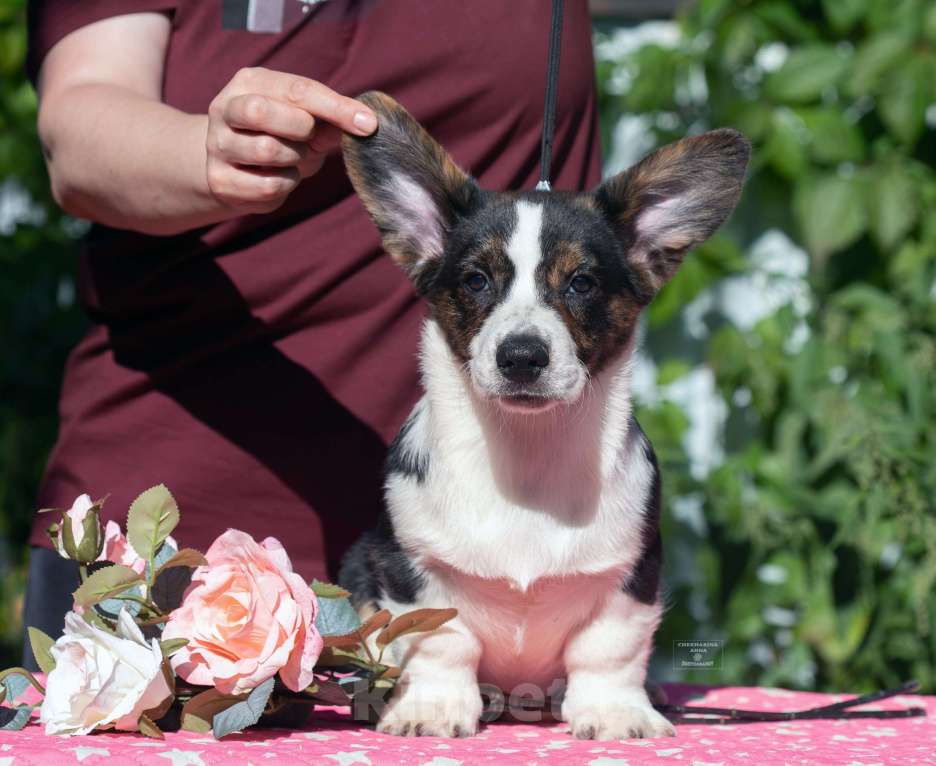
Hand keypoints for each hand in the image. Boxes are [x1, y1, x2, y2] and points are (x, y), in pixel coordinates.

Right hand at [205, 67, 376, 213]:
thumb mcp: (304, 119)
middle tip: (309, 139)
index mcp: (250, 83)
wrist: (232, 165)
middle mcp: (225, 109)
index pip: (296, 90)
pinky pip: (267, 186)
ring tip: (294, 158)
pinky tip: (281, 177)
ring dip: (295, 160)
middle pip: (262, 112)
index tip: (368, 124)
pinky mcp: (220, 180)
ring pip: (266, 151)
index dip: (335, 108)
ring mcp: (217, 145)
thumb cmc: (278, 134)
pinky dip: (286, 185)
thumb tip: (366, 123)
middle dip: (300, 129)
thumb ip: (330, 119)